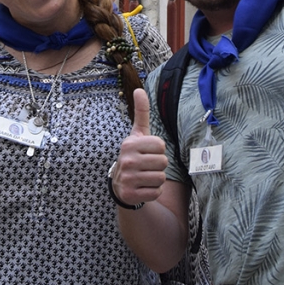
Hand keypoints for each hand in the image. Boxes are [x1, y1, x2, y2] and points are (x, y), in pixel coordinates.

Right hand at [113, 88, 168, 205]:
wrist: (120, 183)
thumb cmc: (134, 154)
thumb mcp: (137, 134)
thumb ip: (141, 112)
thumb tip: (139, 89)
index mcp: (129, 144)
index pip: (161, 146)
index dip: (158, 150)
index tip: (147, 152)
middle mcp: (126, 161)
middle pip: (163, 162)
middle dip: (158, 165)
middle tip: (146, 165)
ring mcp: (127, 179)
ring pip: (161, 178)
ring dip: (157, 179)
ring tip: (145, 176)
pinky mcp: (130, 195)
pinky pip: (156, 192)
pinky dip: (153, 191)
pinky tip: (143, 187)